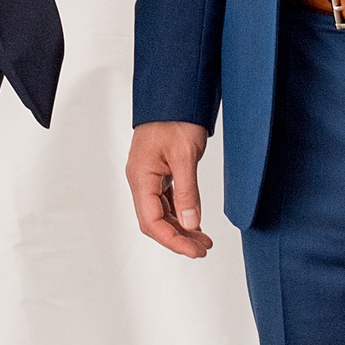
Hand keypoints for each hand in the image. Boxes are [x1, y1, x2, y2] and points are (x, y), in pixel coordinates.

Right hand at [126, 121, 212, 258]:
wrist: (175, 94)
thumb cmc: (175, 118)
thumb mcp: (185, 156)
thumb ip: (187, 192)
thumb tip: (191, 223)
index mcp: (141, 177)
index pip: (152, 221)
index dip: (173, 240)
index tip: (195, 250)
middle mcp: (140, 180)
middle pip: (154, 221)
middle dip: (178, 238)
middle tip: (203, 249)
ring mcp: (148, 176)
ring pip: (161, 213)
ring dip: (181, 228)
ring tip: (204, 240)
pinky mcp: (159, 172)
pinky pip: (166, 200)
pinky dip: (181, 213)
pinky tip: (195, 221)